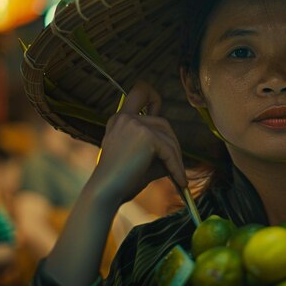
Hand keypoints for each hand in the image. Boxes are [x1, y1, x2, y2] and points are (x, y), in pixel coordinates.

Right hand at [92, 81, 186, 203]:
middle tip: (176, 165)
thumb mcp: (137, 157)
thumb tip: (178, 150)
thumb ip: (155, 147)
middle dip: (173, 144)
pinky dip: (177, 167)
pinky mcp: (146, 135)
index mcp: (120, 120)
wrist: (105, 192)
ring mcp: (135, 124)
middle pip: (162, 122)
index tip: (160, 109)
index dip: (152, 96)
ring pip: (168, 138)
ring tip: (178, 177)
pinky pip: (169, 151)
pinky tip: (180, 180)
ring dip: (176, 158)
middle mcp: (126, 118)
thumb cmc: (120, 180)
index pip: (139, 93)